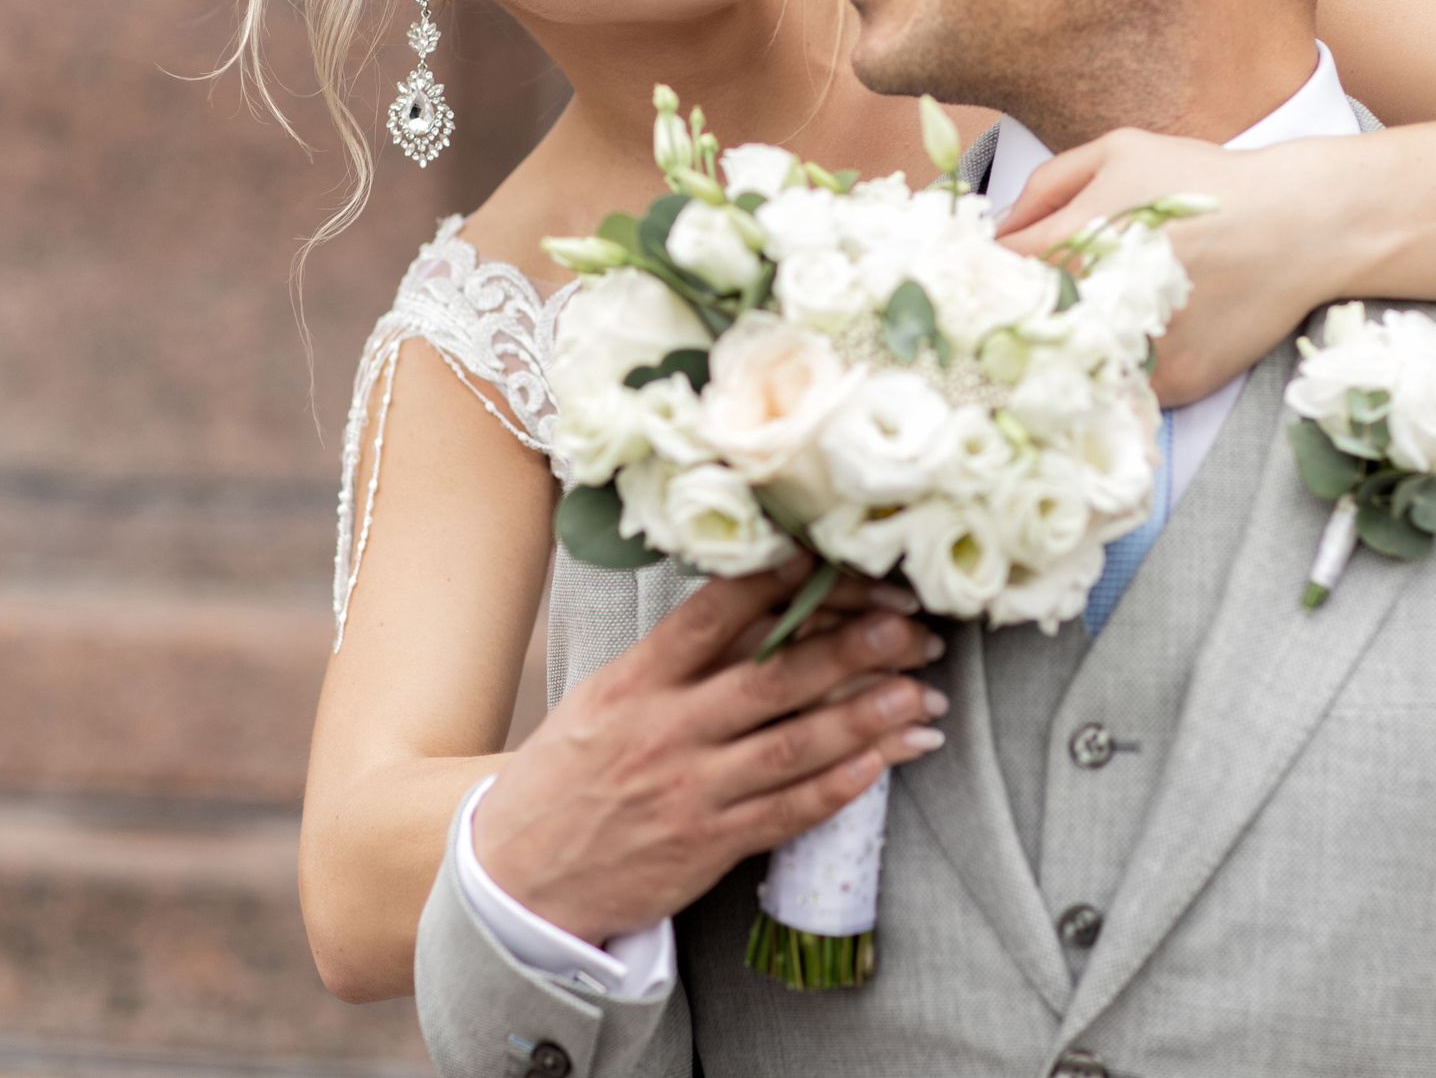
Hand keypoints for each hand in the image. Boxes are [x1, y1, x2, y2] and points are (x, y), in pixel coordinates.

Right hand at [470, 557, 948, 944]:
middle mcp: (665, 729)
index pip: (717, 613)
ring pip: (793, 746)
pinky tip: (882, 764)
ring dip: (865, 718)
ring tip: (920, 695)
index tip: (839, 559)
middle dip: (853, 647)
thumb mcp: (604, 698)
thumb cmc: (567, 776)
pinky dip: (838, 787)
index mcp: (637, 680)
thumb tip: (755, 606)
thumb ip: (674, 658)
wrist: (515, 877)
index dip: (783, 582)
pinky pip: (785, 814)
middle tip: (911, 626)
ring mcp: (688, 791)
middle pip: (773, 676)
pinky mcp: (706, 847)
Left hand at [996, 128, 1365, 405]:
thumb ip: (1048, 185)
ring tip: (1084, 326)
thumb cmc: (1207, 181)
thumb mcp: (1121, 151)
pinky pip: (1122, 390)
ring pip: (1069, 370)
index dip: (982, 275)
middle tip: (1030, 305)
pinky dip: (1117, 374)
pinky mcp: (1173, 384)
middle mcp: (1097, 303)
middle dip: (1015, 318)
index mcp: (1072, 244)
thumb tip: (999, 228)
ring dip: (1065, 353)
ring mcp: (1135, 351)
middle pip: (1020, 329)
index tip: (990, 275)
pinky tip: (1127, 347)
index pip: (991, 275)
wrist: (1301, 224)